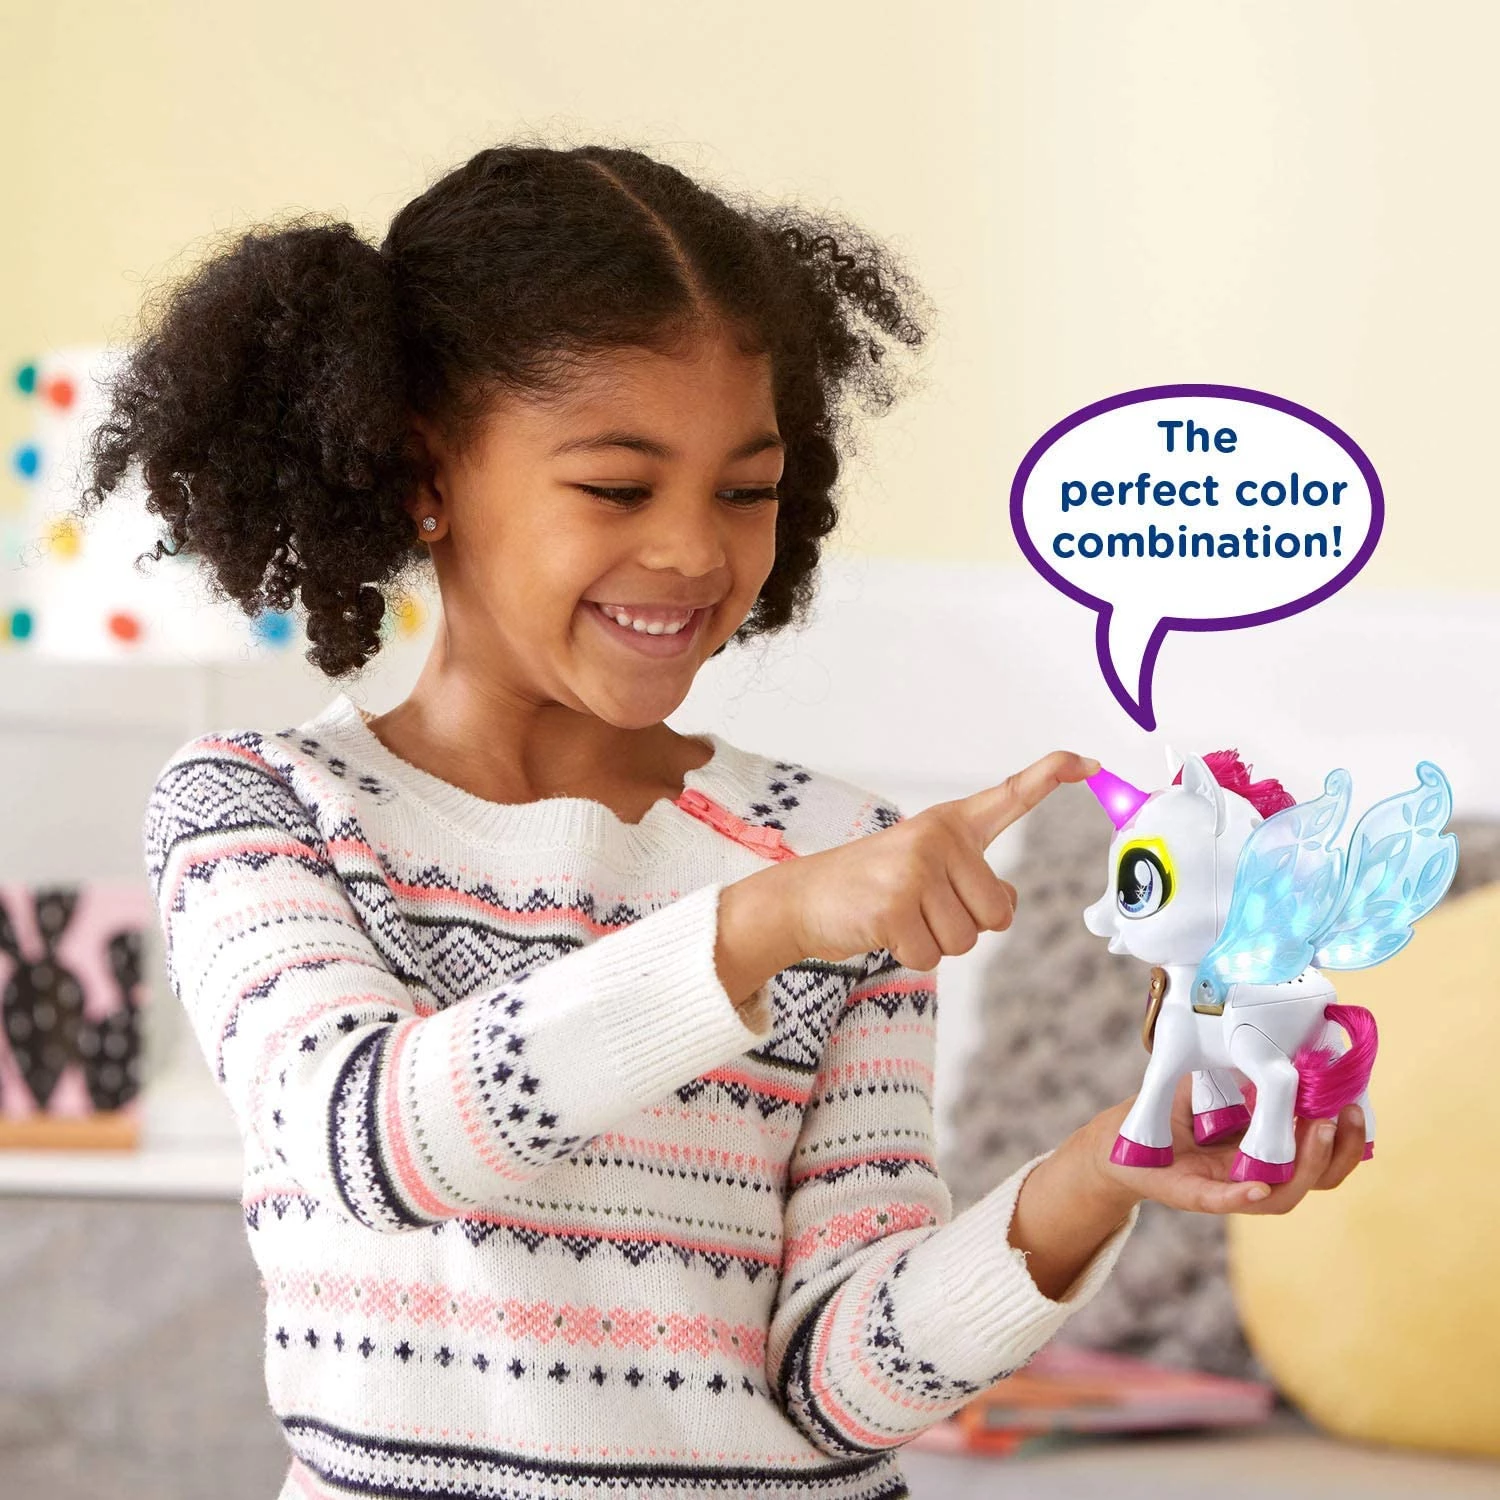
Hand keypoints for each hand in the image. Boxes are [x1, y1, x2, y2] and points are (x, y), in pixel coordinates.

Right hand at [771, 750, 1099, 967]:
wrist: (802, 899)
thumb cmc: (871, 888)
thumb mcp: (925, 869)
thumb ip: (972, 880)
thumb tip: (1006, 903)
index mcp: (950, 824)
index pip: (1009, 796)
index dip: (1050, 777)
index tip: (1087, 762)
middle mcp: (937, 839)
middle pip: (997, 913)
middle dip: (963, 925)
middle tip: (919, 908)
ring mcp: (915, 870)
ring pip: (966, 940)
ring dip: (933, 942)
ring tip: (898, 917)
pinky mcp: (894, 905)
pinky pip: (931, 956)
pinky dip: (909, 955)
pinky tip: (883, 930)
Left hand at [1079, 1072, 1368, 1215]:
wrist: (1120, 1140)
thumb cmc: (1173, 1113)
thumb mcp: (1216, 1085)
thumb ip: (1248, 1073)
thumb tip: (1287, 1043)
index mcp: (1269, 1154)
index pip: (1321, 1156)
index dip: (1346, 1139)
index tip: (1357, 1103)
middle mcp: (1257, 1177)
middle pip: (1316, 1180)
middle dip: (1340, 1151)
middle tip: (1347, 1113)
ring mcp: (1228, 1190)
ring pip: (1281, 1195)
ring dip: (1305, 1166)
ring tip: (1316, 1128)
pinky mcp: (1192, 1196)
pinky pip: (1224, 1202)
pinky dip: (1243, 1197)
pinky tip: (1258, 1187)